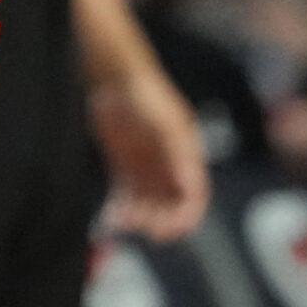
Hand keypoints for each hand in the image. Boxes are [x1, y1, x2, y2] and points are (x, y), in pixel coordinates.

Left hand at [88, 63, 210, 240]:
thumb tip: (191, 182)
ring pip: (149, 205)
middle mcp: (168, 165)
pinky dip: (122, 210)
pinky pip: (127, 197)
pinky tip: (113, 215)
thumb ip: (178, 148)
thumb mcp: (164, 119)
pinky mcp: (125, 167)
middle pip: (172, 205)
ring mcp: (147, 167)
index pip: (194, 195)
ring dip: (140, 218)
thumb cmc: (144, 92)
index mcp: (185, 155)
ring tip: (123, 219)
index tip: (170, 230)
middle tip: (143, 226)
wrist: (114, 76)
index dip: (186, 216)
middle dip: (160, 220)